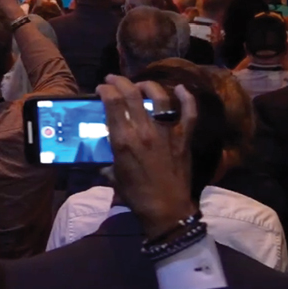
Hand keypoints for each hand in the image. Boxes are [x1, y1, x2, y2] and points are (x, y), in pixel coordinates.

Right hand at [97, 75, 195, 239]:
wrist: (166, 209)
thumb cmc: (136, 194)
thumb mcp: (112, 174)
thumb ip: (106, 157)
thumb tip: (98, 151)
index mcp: (124, 140)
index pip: (112, 103)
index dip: (105, 90)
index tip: (101, 89)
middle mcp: (144, 131)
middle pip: (132, 94)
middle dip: (120, 82)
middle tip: (113, 79)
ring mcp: (167, 132)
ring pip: (159, 98)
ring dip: (147, 85)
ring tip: (140, 85)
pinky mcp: (184, 138)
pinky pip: (189, 113)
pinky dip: (186, 98)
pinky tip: (180, 88)